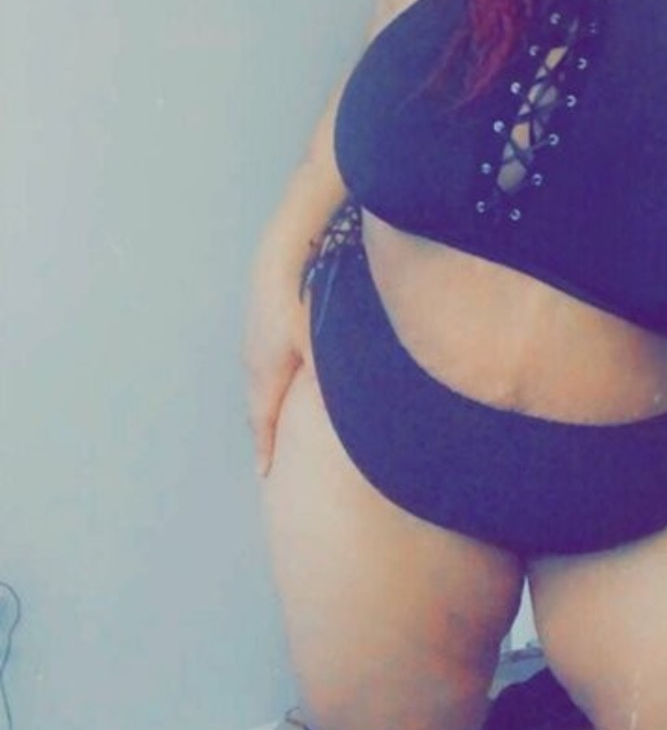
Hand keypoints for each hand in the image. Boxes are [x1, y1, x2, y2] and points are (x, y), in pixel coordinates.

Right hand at [243, 257, 311, 478]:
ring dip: (267, 404)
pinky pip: (263, 364)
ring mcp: (253, 341)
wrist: (282, 255)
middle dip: (265, 431)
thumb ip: (332, 382)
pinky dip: (271, 380)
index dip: (266, 449)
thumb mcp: (320, 348)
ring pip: (260, 383)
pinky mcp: (260, 324)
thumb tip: (350, 408)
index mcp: (266, 374)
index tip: (265, 475)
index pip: (263, 422)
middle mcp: (254, 361)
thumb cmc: (301, 302)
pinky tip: (285, 377)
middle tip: (271, 456)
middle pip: (258, 406)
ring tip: (276, 424)